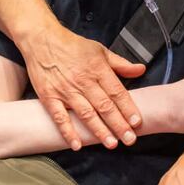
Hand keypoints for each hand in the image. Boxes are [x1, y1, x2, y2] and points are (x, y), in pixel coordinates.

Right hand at [20, 23, 145, 150]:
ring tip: (111, 144)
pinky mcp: (49, 97)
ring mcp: (66, 90)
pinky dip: (68, 132)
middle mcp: (83, 81)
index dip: (128, 108)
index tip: (137, 122)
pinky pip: (60, 117)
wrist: (42, 39)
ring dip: (99, 131)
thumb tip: (141, 70)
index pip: (116, 92)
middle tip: (129, 139)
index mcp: (97, 69)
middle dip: (119, 125)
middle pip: (104, 106)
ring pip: (86, 114)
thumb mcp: (99, 50)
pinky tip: (77, 145)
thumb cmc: (72, 45)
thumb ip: (121, 63)